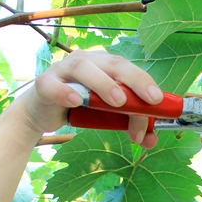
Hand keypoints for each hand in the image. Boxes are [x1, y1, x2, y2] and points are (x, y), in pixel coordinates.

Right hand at [15, 49, 163, 146]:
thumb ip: (130, 125)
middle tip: (148, 100)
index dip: (144, 81)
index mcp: (104, 65)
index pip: (128, 69)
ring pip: (83, 68)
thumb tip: (151, 140)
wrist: (43, 113)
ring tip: (118, 102)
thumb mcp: (109, 117)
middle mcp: (86, 61)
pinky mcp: (44, 83)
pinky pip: (53, 84)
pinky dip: (64, 91)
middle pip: (112, 64)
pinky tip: (76, 101)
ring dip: (103, 84)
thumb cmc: (80, 109)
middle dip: (133, 80)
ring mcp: (63, 69)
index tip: (158, 99)